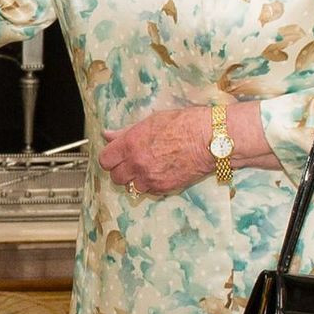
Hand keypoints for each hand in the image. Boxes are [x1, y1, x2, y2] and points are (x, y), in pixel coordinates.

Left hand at [98, 103, 220, 196]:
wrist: (209, 140)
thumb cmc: (184, 125)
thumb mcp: (151, 121)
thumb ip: (126, 132)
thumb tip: (108, 135)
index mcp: (131, 144)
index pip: (105, 160)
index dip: (110, 158)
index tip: (116, 156)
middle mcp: (137, 163)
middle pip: (115, 177)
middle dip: (121, 170)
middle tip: (131, 163)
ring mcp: (150, 178)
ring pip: (130, 187)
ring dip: (135, 180)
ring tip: (147, 169)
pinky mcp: (163, 188)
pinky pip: (148, 191)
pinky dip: (150, 185)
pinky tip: (160, 173)